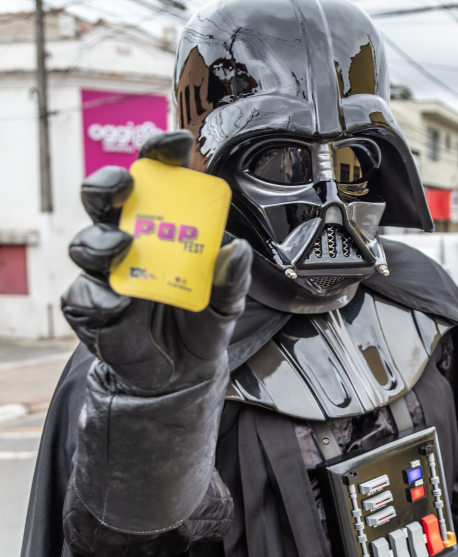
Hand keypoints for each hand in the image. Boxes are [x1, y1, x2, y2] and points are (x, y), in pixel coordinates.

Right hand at [61, 131, 251, 395]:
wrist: (183, 374)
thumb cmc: (200, 321)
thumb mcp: (227, 301)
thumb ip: (232, 277)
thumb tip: (236, 249)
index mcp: (161, 228)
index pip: (154, 181)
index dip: (159, 155)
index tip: (177, 142)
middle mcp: (127, 242)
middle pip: (104, 200)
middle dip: (110, 184)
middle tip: (127, 187)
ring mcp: (106, 275)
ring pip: (87, 243)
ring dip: (101, 239)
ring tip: (123, 245)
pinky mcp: (91, 310)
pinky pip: (83, 296)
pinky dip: (98, 296)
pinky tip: (116, 301)